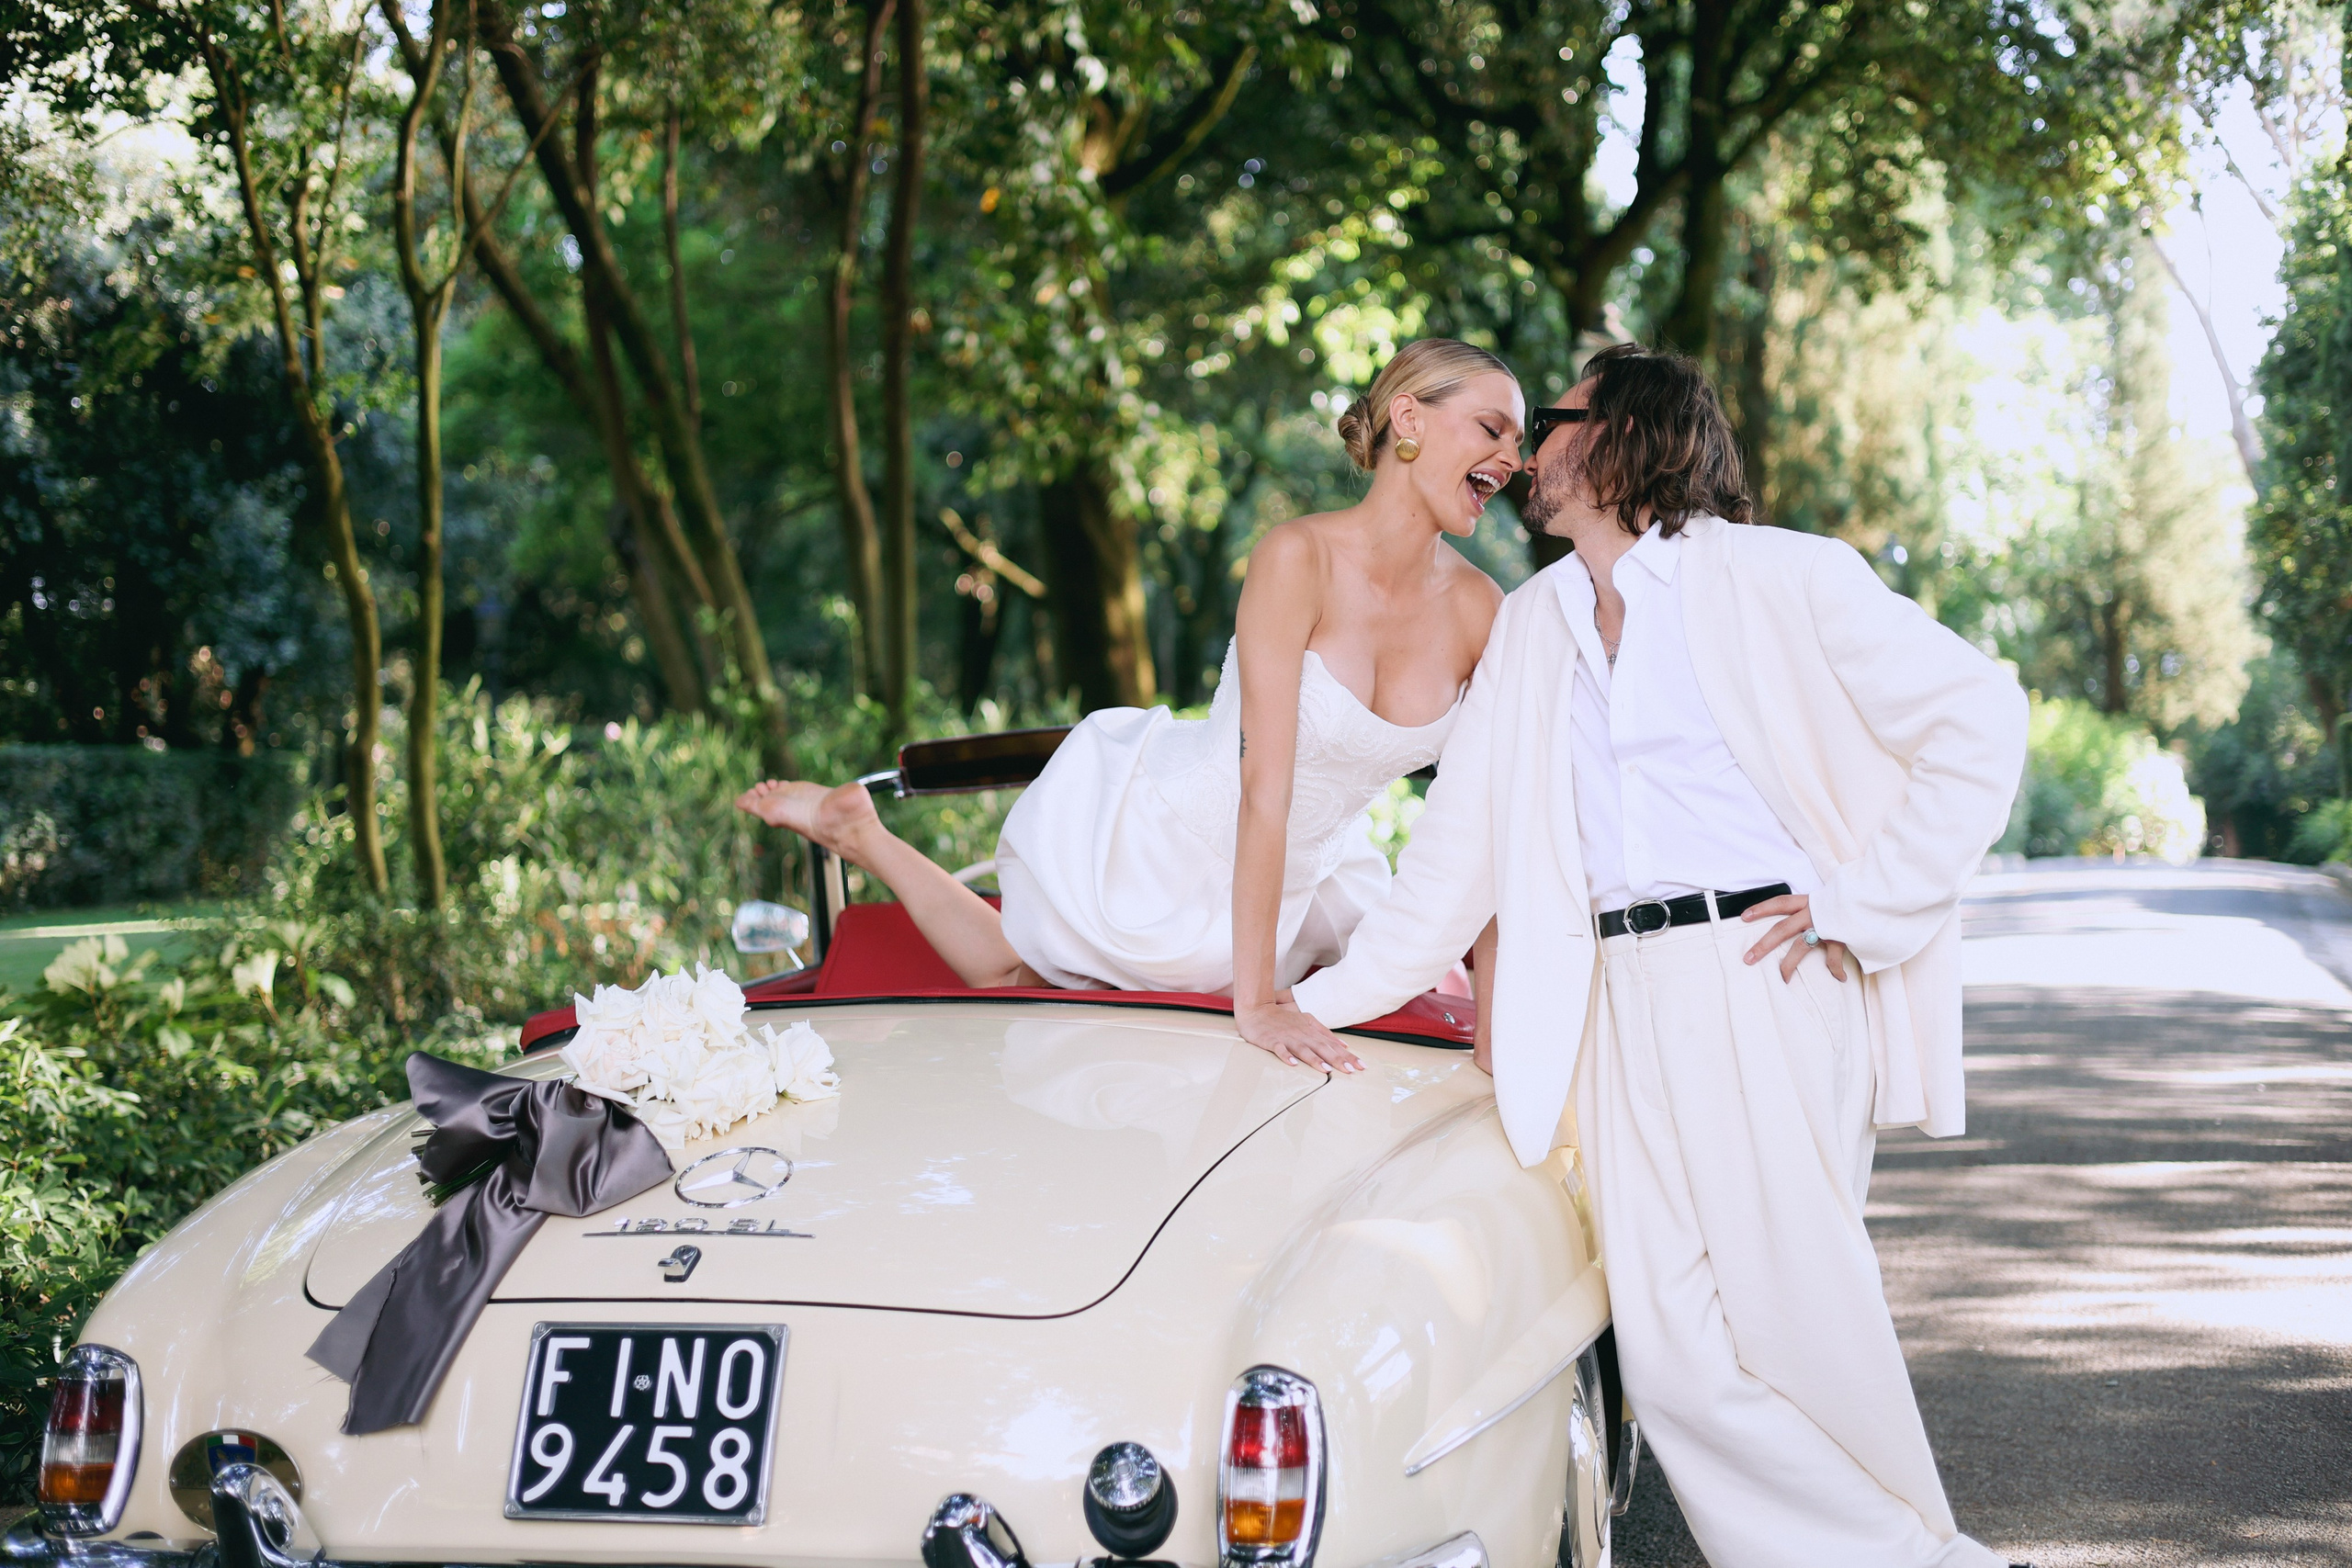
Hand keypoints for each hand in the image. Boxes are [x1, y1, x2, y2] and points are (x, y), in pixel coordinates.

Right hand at [1236, 999, 1363, 1073]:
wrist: (1257, 1010)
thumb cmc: (1282, 1018)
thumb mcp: (1306, 1021)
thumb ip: (1325, 1032)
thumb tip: (1344, 1045)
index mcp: (1311, 1031)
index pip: (1333, 1046)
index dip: (1347, 1056)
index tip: (1361, 1066)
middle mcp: (1302, 1034)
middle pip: (1322, 1048)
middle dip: (1337, 1060)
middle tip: (1351, 1071)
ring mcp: (1287, 1037)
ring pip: (1303, 1049)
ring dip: (1315, 1059)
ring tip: (1326, 1070)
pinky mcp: (1272, 1041)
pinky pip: (1280, 1049)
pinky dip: (1286, 1056)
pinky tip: (1293, 1064)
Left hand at [1739, 894, 1851, 982]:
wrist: (1874, 896)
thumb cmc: (1853, 896)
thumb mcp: (1831, 896)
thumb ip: (1819, 905)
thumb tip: (1807, 912)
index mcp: (1810, 901)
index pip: (1780, 902)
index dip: (1761, 908)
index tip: (1743, 916)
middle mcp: (1813, 913)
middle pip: (1781, 929)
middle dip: (1763, 944)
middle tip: (1748, 958)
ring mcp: (1825, 926)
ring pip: (1800, 948)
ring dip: (1788, 965)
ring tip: (1782, 979)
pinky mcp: (1840, 938)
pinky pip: (1833, 959)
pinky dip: (1836, 970)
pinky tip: (1839, 978)